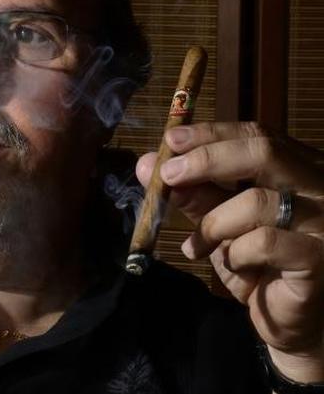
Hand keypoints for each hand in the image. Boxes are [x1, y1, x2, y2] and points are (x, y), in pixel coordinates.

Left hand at [136, 122, 323, 383]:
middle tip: (168, 175)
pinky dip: (235, 253)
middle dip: (206, 160)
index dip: (211, 134)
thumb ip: (192, 192)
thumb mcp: (219, 221)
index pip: (257, 134)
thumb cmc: (256, 263)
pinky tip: (233, 265)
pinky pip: (265, 242)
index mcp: (300, 168)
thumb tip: (148, 164)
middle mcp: (320, 187)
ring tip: (197, 245)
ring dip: (213, 223)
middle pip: (264, 152)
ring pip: (257, 201)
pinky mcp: (320, 257)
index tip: (170, 141)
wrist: (289, 319)